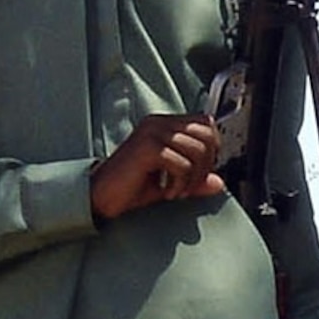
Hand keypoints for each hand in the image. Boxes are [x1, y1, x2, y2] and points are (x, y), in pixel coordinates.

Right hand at [90, 115, 223, 220]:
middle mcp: (158, 123)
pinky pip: (182, 164)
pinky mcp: (147, 148)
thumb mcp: (171, 182)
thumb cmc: (131, 186)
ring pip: (197, 150)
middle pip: (207, 134)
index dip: (212, 149)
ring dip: (192, 178)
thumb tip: (218, 183)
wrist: (100, 195)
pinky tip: (166, 192)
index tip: (201, 172)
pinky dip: (179, 184)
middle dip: (206, 165)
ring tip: (177, 190)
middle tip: (190, 185)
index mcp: (164, 125)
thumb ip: (195, 180)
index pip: (205, 123)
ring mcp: (152, 133)